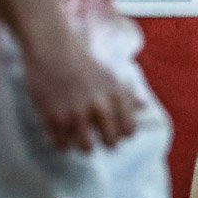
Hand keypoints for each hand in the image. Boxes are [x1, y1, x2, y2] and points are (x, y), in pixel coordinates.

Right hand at [24, 32, 140, 151]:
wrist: (53, 50)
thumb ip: (127, 96)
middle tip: (99, 138)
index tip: (116, 132)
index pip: (129, 131)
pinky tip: (63, 137)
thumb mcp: (110, 78)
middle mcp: (98, 108)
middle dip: (106, 142)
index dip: (123, 133)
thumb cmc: (84, 64)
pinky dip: (62, 144)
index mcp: (116, 98)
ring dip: (85, 146)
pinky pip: (61, 144)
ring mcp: (75, 113)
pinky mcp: (53, 117)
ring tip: (80, 140)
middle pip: (111, 142)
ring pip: (86, 148)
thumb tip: (144, 108)